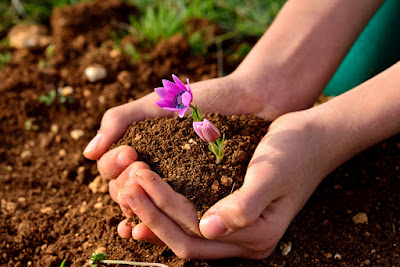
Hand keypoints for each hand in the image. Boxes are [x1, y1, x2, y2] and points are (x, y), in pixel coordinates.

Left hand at [83, 72, 323, 258]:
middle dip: (151, 212)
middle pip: (184, 238)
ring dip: (155, 211)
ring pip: (184, 231)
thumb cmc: (294, 151)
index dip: (162, 209)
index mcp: (256, 236)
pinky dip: (168, 207)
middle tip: (125, 184)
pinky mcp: (229, 211)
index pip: (194, 232)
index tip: (138, 179)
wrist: (312, 138)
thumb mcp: (272, 174)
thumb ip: (244, 206)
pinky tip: (148, 193)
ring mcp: (236, 228)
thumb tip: (207, 229)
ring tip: (129, 185)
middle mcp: (243, 240)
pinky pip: (191, 217)